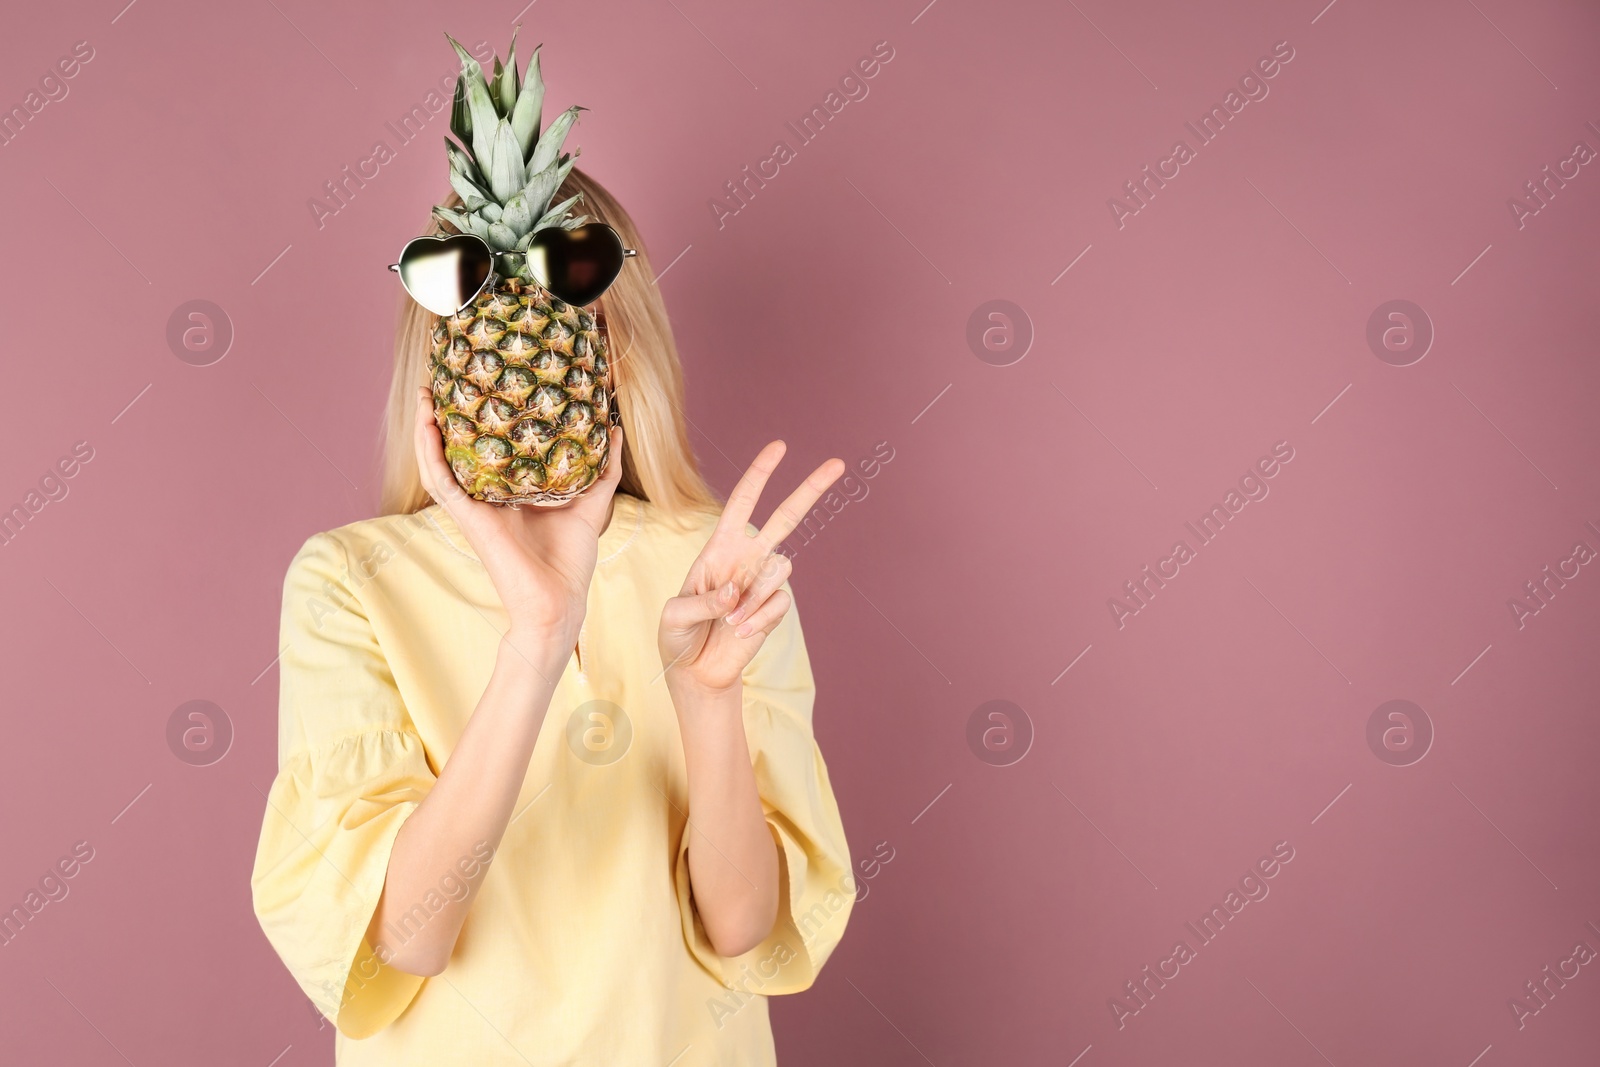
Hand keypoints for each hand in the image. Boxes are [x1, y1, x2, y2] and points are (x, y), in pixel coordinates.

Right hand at [412, 388, 622, 640]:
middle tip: (441, 381)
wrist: (560, 599)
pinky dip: (430, 454)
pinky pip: (441, 482)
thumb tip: (613, 430)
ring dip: (425, 429)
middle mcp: (484, 497)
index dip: (473, 420)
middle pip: (453, 451)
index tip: (474, 385)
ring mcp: (473, 507)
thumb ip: (601, 468)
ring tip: (425, 397)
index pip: (483, 449)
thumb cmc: (570, 559)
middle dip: (442, 417)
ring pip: (436, 462)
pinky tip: (428, 427)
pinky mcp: (468, 519)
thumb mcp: (590, 503)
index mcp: (507, 492)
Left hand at [658, 441, 843, 694]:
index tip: (779, 447)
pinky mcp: (774, 609)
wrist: (695, 671)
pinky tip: (739, 631)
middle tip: (837, 463)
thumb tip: (735, 591)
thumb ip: (702, 601)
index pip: (743, 502)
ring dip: (753, 597)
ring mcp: (763, 583)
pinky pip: (779, 603)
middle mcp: (747, 559)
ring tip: (729, 622)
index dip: (760, 474)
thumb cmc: (677, 636)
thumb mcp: (674, 615)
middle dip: (810, 489)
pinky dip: (758, 619)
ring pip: (780, 569)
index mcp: (719, 547)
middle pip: (786, 517)